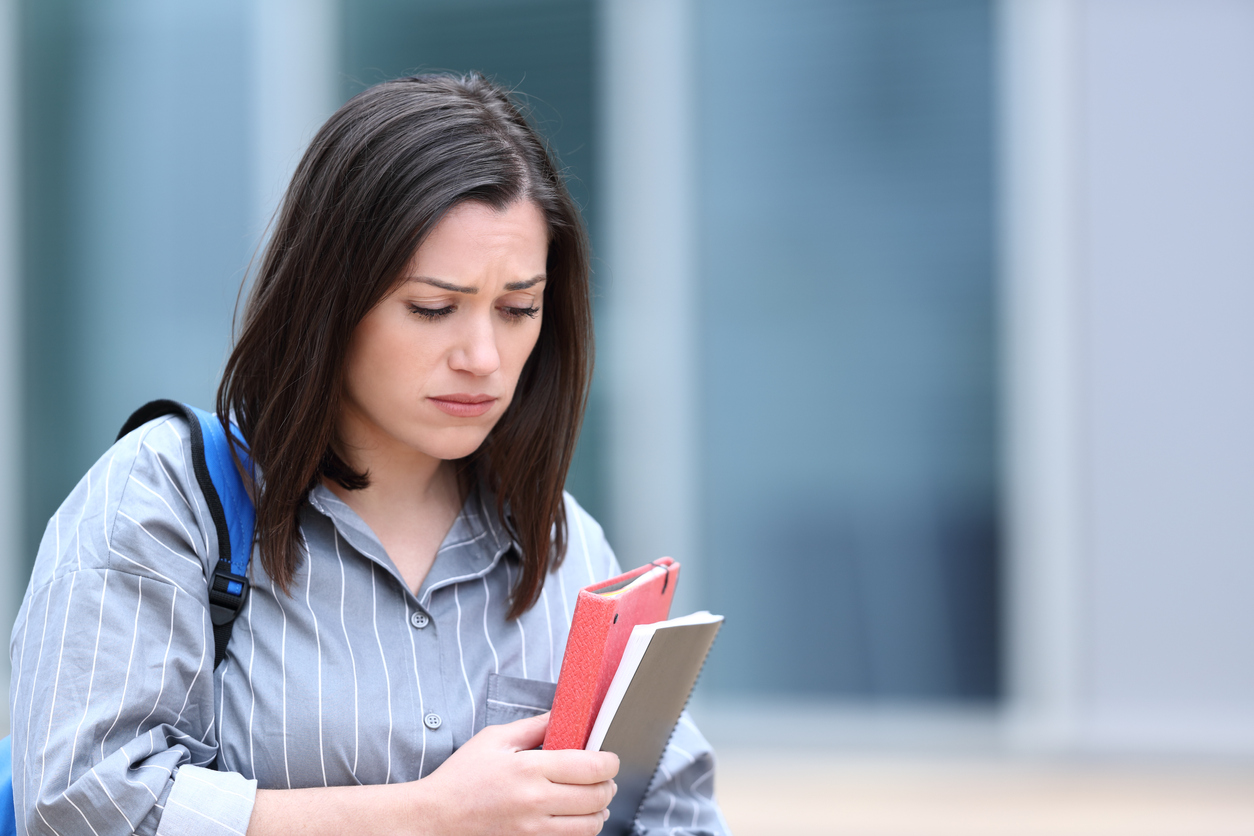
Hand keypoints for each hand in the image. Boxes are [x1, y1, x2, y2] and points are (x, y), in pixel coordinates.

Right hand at [411, 712, 619, 835]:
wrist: (436, 817)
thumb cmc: (462, 776)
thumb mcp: (494, 739)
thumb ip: (534, 726)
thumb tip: (564, 714)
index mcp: (529, 768)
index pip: (589, 767)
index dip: (610, 762)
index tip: (610, 757)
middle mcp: (534, 801)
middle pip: (596, 797)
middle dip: (609, 785)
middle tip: (606, 776)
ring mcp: (532, 829)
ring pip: (590, 826)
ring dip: (600, 810)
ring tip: (595, 798)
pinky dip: (581, 829)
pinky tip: (576, 816)